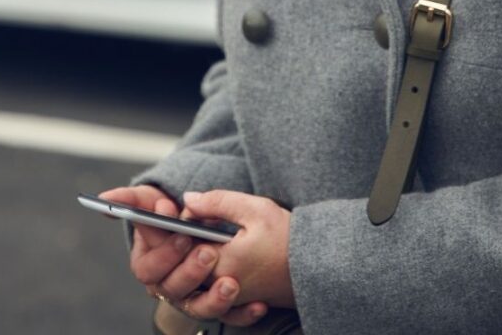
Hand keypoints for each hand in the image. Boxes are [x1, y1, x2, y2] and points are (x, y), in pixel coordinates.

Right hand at [98, 185, 272, 327]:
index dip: (164, 253)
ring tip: (232, 283)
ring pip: (199, 308)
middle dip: (189, 272)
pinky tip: (259, 304)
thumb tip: (108, 198)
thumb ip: (132, 199)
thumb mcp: (154, 200)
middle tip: (209, 252)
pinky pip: (229, 317)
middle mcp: (168, 284)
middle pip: (172, 289)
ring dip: (214, 299)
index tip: (182, 234)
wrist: (205, 227)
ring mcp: (193, 298)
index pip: (148, 267)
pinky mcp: (217, 306)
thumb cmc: (173, 213)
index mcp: (148, 262)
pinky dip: (243, 313)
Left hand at [174, 190, 294, 317]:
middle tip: (199, 222)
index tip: (191, 211)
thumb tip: (189, 199)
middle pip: (185, 265)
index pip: (181, 245)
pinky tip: (224, 257)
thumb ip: (217, 202)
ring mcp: (230, 298)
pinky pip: (214, 294)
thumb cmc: (290, 239)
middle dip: (187, 241)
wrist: (320, 268)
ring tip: (213, 239)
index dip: (181, 224)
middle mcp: (219, 287)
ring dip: (198, 258)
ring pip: (198, 280)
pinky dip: (213, 276)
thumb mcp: (254, 209)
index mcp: (219, 264)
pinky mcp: (241, 302)